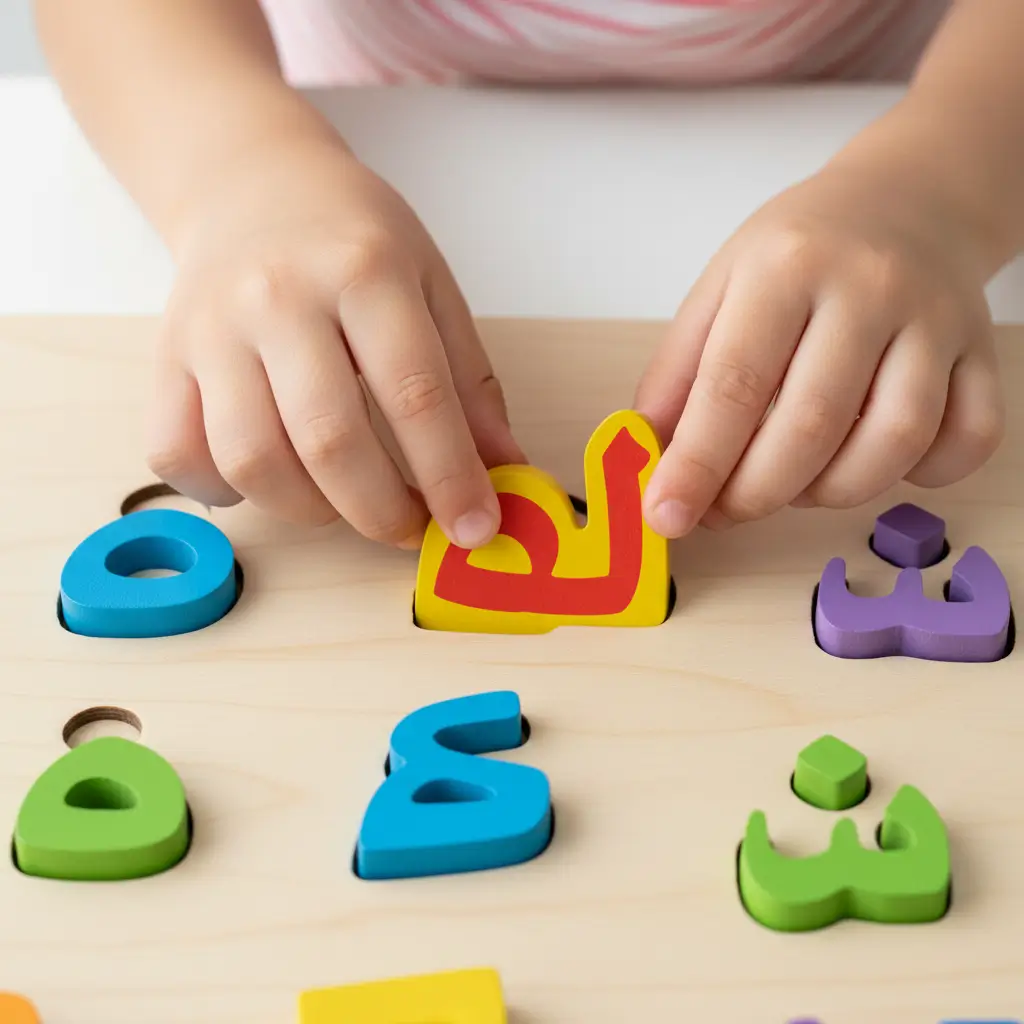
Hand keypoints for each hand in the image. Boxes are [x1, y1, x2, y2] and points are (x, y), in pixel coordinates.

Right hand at [146, 135, 523, 549]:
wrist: (250, 183)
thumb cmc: (352, 237)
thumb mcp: (431, 285)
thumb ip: (470, 381)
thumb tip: (505, 469)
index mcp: (364, 272)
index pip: (415, 395)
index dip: (450, 477)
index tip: (473, 528)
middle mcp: (279, 298)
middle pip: (329, 440)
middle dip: (380, 511)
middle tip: (408, 528)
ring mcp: (212, 330)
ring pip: (251, 459)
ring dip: (309, 510)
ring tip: (343, 502)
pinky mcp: (166, 357)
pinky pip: (177, 452)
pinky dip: (224, 490)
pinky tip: (269, 478)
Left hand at [635, 162, 1004, 537]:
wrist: (908, 198)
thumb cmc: (800, 252)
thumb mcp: (720, 289)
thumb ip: (678, 374)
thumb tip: (648, 459)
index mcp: (785, 266)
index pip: (733, 384)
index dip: (696, 465)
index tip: (665, 516)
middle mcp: (869, 287)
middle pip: (812, 425)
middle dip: (755, 493)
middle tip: (723, 511)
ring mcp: (936, 319)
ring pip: (893, 442)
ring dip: (831, 491)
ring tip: (792, 482)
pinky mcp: (982, 351)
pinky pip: (968, 440)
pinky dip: (921, 475)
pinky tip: (871, 461)